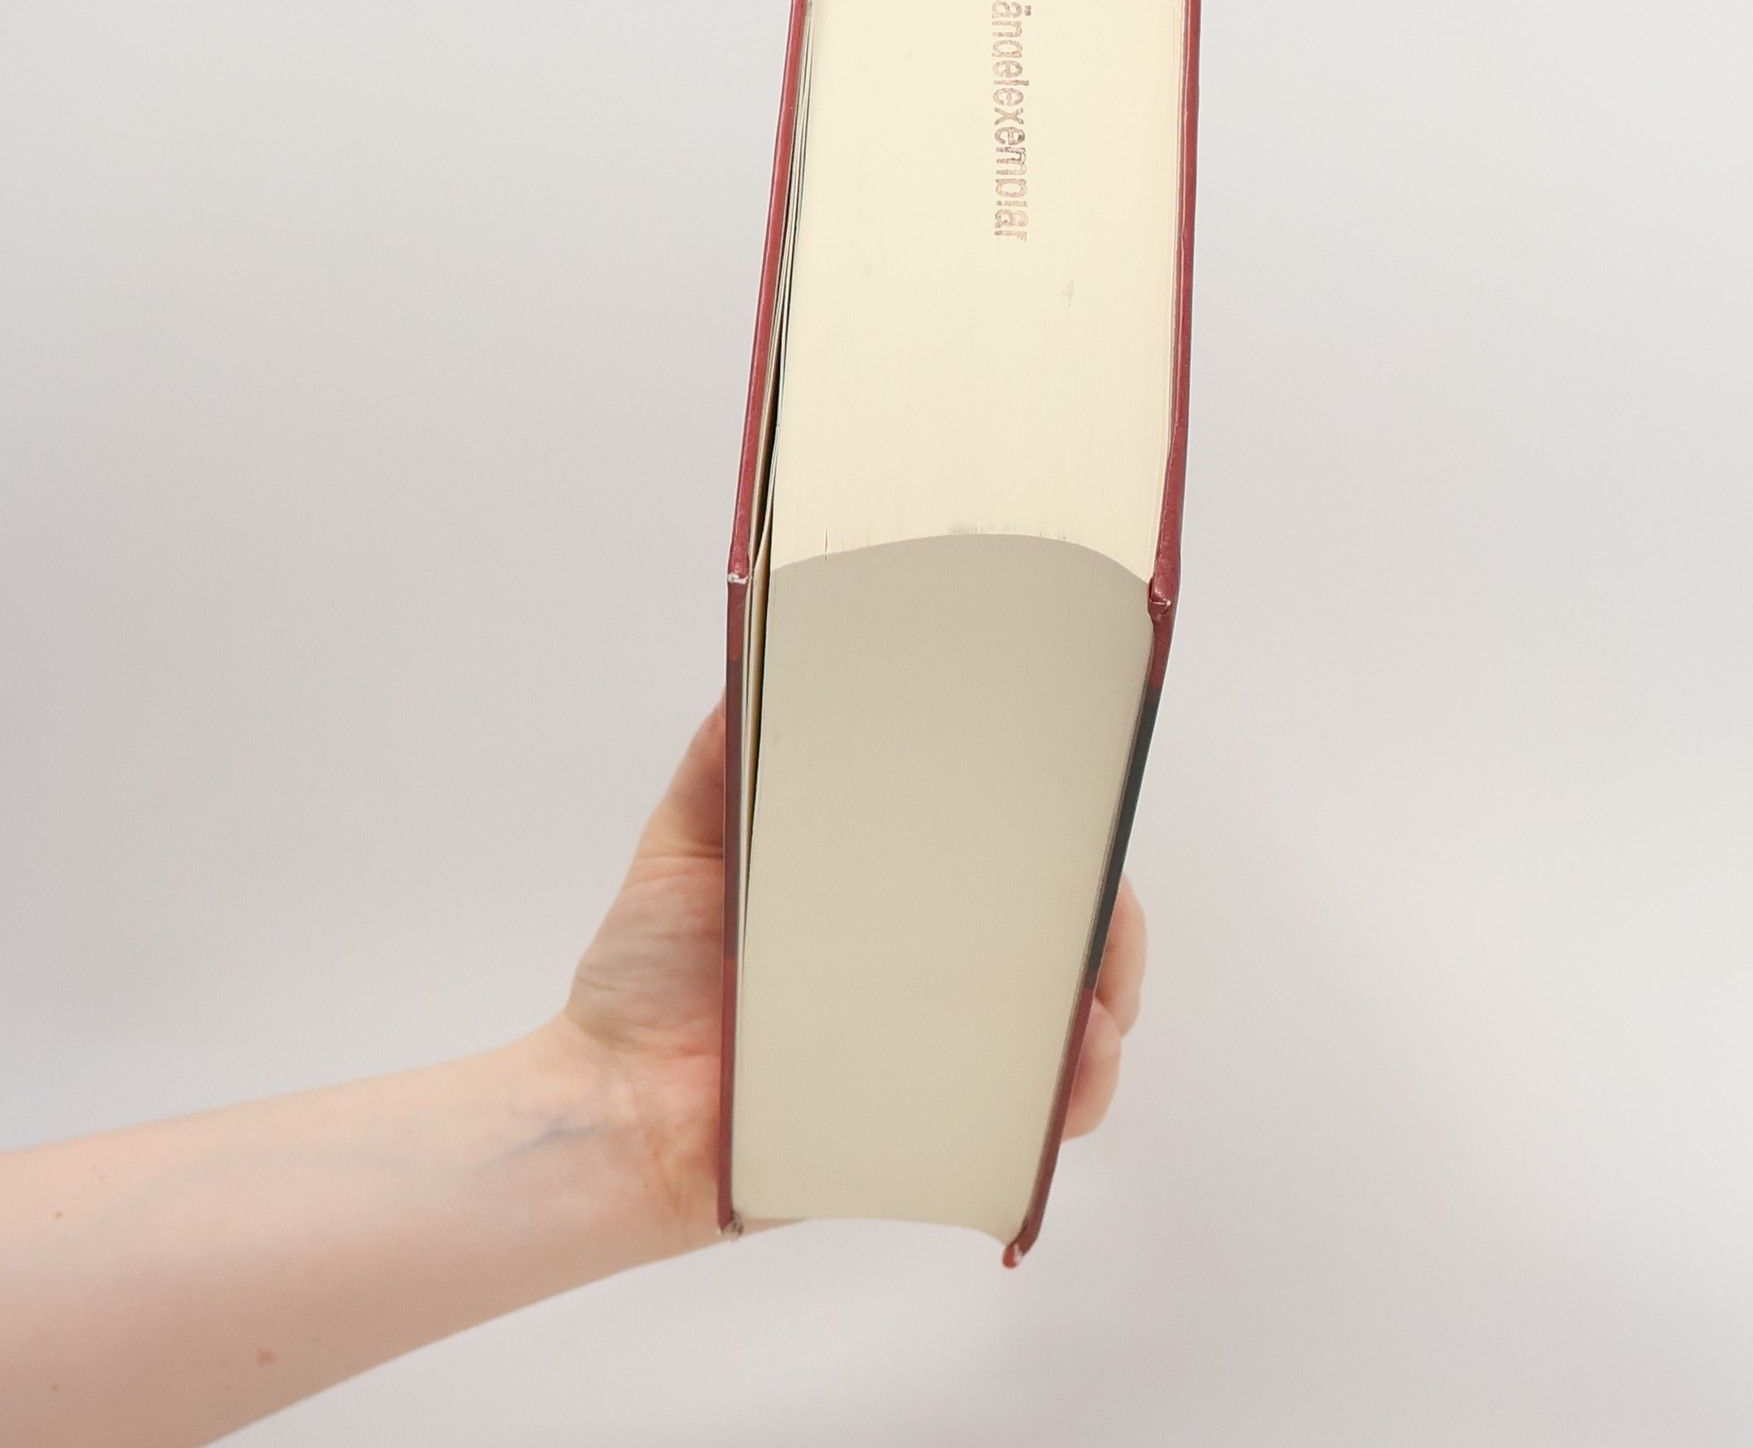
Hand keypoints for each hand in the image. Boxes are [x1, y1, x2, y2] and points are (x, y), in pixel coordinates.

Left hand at [555, 698, 1148, 1249]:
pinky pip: (1022, 1128)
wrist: (605, 1105)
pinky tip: (1073, 1072)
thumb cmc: (646, 973)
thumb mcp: (687, 840)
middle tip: (1107, 912)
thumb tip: (753, 659)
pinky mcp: (923, 1132)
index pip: (1000, 862)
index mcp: (886, 901)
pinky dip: (1067, 1102)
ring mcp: (933, 1056)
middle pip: (1054, 944)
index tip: (1087, 816)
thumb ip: (722, 758)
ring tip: (1099, 1005)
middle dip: (1107, 926)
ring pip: (1061, 1034)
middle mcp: (925, 975)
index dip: (1060, 842)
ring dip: (1104, 1011)